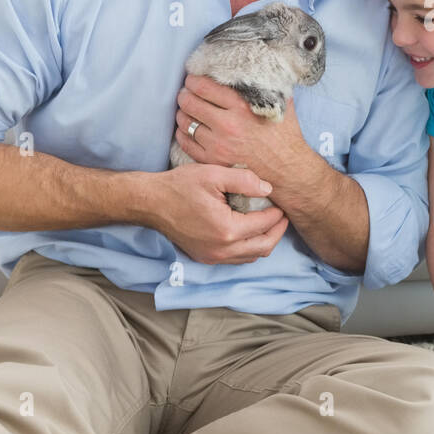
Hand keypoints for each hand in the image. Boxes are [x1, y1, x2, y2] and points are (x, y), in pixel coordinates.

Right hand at [142, 162, 288, 264]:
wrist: (150, 203)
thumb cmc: (180, 186)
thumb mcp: (214, 174)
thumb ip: (244, 180)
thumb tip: (268, 189)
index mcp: (226, 230)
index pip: (264, 225)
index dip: (277, 214)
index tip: (281, 203)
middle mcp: (221, 249)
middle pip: (263, 247)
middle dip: (277, 231)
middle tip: (282, 216)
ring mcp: (212, 257)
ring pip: (251, 257)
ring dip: (264, 241)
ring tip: (269, 223)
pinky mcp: (205, 258)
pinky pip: (236, 259)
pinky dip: (248, 247)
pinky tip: (250, 231)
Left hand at [174, 75, 308, 181]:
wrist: (287, 169)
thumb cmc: (285, 135)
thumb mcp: (281, 104)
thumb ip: (268, 86)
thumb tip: (260, 69)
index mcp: (241, 107)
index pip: (205, 87)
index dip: (194, 80)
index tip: (192, 80)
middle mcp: (227, 125)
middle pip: (190, 103)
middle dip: (185, 94)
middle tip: (186, 93)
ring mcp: (218, 145)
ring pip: (186, 122)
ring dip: (182, 113)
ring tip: (185, 110)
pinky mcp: (213, 160)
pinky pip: (186, 143)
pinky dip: (182, 133)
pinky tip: (186, 128)